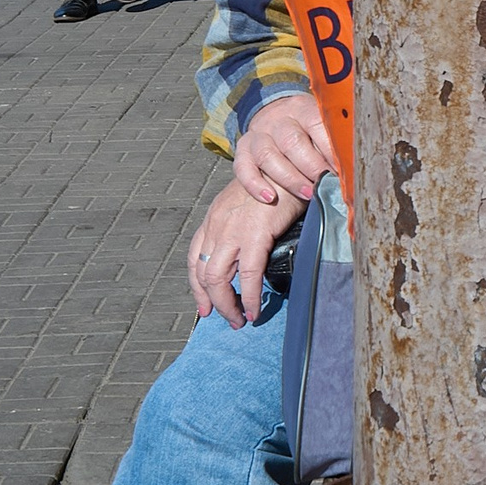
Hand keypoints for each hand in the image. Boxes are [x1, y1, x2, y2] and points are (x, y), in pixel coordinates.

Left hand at [188, 178, 305, 326]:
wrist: (290, 165)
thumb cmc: (277, 183)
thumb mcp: (248, 203)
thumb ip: (242, 226)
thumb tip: (249, 250)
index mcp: (214, 218)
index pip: (194, 259)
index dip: (197, 286)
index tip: (205, 304)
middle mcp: (216, 226)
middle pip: (203, 273)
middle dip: (212, 301)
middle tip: (225, 318)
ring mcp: (232, 230)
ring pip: (218, 278)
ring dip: (227, 305)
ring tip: (239, 319)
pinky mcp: (255, 234)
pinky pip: (248, 275)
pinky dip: (249, 297)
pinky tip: (254, 309)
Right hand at [236, 93, 334, 205]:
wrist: (275, 117)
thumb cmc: (307, 130)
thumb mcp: (322, 127)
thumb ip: (334, 143)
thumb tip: (352, 167)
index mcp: (303, 109)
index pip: (317, 125)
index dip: (330, 150)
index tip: (344, 169)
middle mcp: (278, 120)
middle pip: (292, 142)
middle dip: (312, 167)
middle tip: (326, 183)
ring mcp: (258, 134)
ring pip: (268, 156)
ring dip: (290, 178)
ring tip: (308, 193)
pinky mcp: (243, 149)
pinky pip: (243, 167)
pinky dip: (255, 184)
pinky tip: (269, 198)